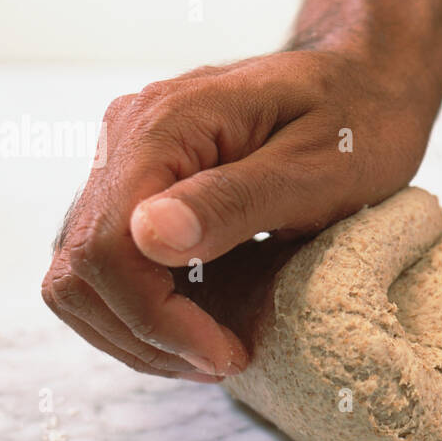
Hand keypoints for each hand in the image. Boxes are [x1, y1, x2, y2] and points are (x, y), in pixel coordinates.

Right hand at [42, 44, 441, 379]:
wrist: (363, 79)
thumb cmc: (355, 120)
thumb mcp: (316, 168)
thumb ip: (234, 200)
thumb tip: (148, 237)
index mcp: (163, 125)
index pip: (108, 247)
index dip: (155, 320)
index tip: (225, 354)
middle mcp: (124, 139)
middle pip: (78, 269)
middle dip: (144, 336)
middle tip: (223, 361)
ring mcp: (122, 162)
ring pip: (78, 276)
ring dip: (134, 332)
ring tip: (212, 353)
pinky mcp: (135, 188)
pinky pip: (105, 265)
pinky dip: (139, 310)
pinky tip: (199, 326)